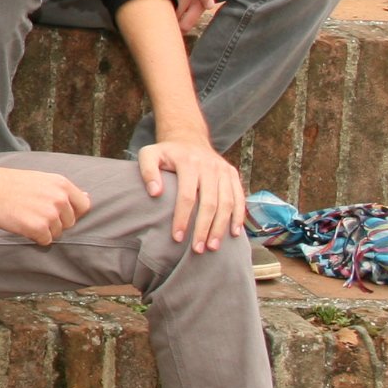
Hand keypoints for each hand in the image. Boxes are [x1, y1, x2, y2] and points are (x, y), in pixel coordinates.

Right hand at [0, 161, 91, 245]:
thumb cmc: (7, 183)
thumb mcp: (39, 179)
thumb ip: (62, 190)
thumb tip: (87, 197)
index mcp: (62, 184)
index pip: (84, 205)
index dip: (72, 212)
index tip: (58, 213)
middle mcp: (60, 199)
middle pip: (70, 222)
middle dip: (55, 222)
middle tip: (32, 213)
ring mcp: (50, 214)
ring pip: (57, 233)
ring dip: (43, 230)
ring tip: (24, 217)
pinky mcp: (38, 228)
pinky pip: (45, 241)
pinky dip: (33, 237)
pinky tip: (20, 224)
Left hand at [139, 138, 246, 253]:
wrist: (188, 138)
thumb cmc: (166, 153)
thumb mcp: (149, 154)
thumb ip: (148, 172)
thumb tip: (155, 193)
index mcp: (188, 162)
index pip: (187, 196)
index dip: (182, 218)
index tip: (177, 237)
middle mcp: (209, 166)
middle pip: (209, 203)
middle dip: (203, 228)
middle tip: (197, 249)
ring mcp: (223, 170)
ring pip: (227, 203)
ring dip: (221, 227)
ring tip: (212, 247)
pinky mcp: (233, 174)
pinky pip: (239, 198)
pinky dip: (239, 216)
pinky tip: (234, 234)